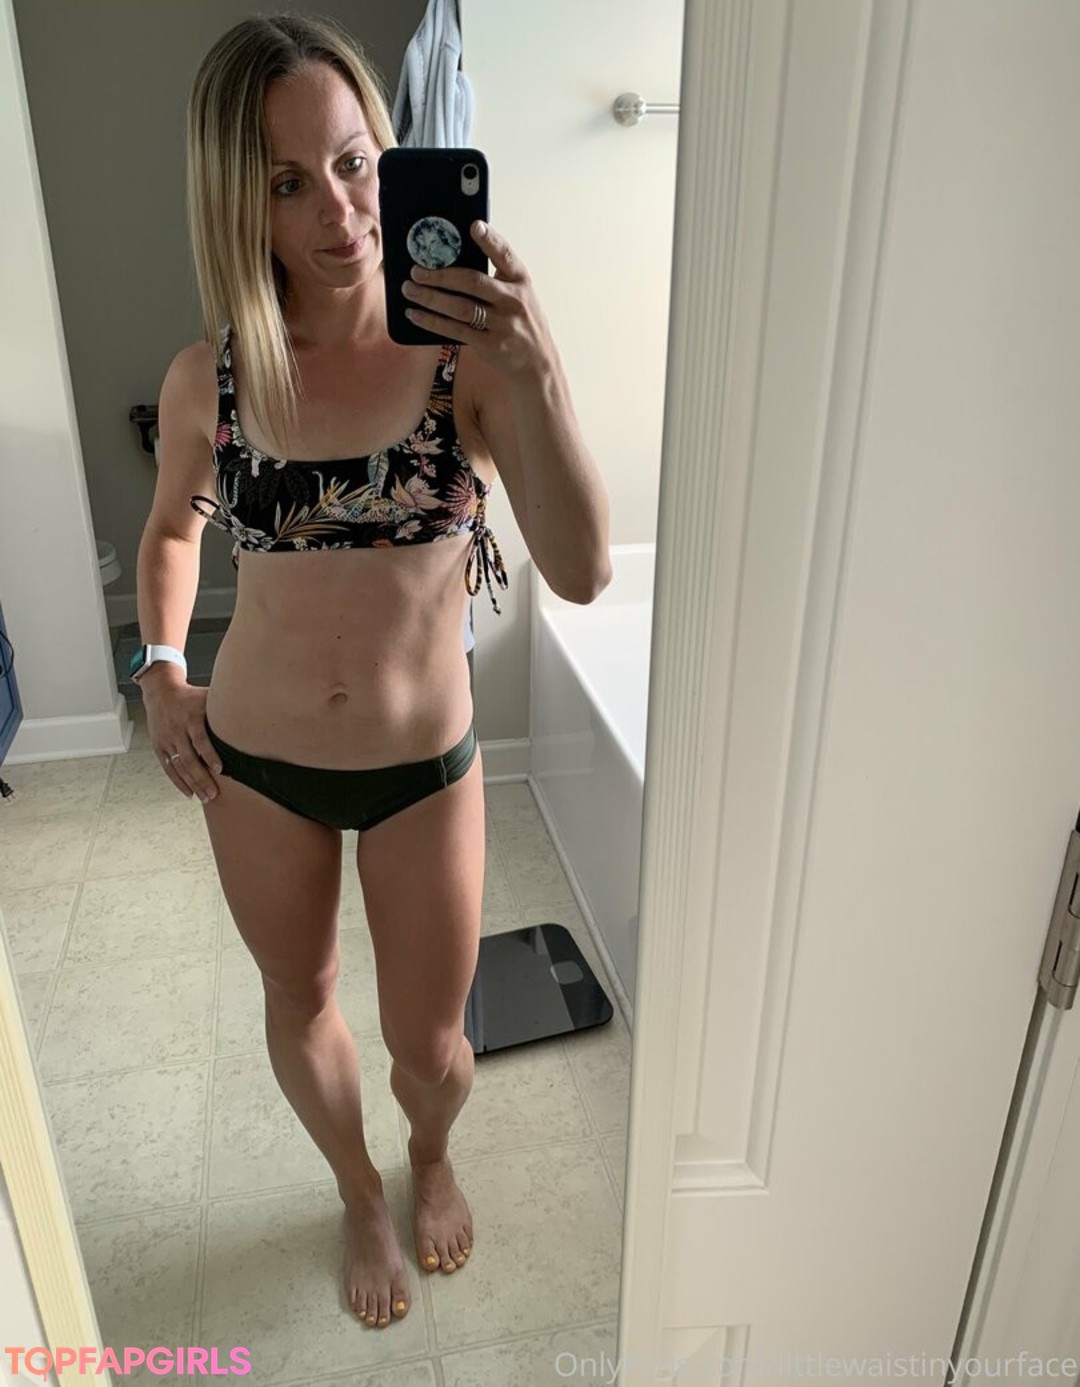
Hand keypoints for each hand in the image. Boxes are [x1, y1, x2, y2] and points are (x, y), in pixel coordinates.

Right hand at [143, 680, 221, 802]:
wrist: (161, 692)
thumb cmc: (191, 697)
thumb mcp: (208, 697)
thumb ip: (225, 708)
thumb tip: (253, 714)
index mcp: (191, 717)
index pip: (200, 739)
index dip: (210, 755)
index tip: (219, 769)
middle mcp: (177, 730)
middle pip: (188, 758)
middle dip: (201, 778)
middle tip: (214, 793)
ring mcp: (166, 740)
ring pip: (178, 766)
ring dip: (192, 784)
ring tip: (205, 798)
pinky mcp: (159, 747)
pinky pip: (168, 768)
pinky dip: (178, 782)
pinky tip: (189, 793)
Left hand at [399, 221, 554, 379]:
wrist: (538, 361)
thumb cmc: (521, 321)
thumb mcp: (518, 294)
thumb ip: (496, 279)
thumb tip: (451, 262)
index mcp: (520, 280)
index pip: (505, 255)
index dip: (490, 239)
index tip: (473, 225)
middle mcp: (513, 300)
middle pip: (473, 282)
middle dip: (441, 275)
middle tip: (416, 270)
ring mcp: (503, 324)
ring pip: (461, 307)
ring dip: (431, 298)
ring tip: (410, 290)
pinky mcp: (491, 345)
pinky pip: (456, 331)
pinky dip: (433, 321)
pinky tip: (416, 315)